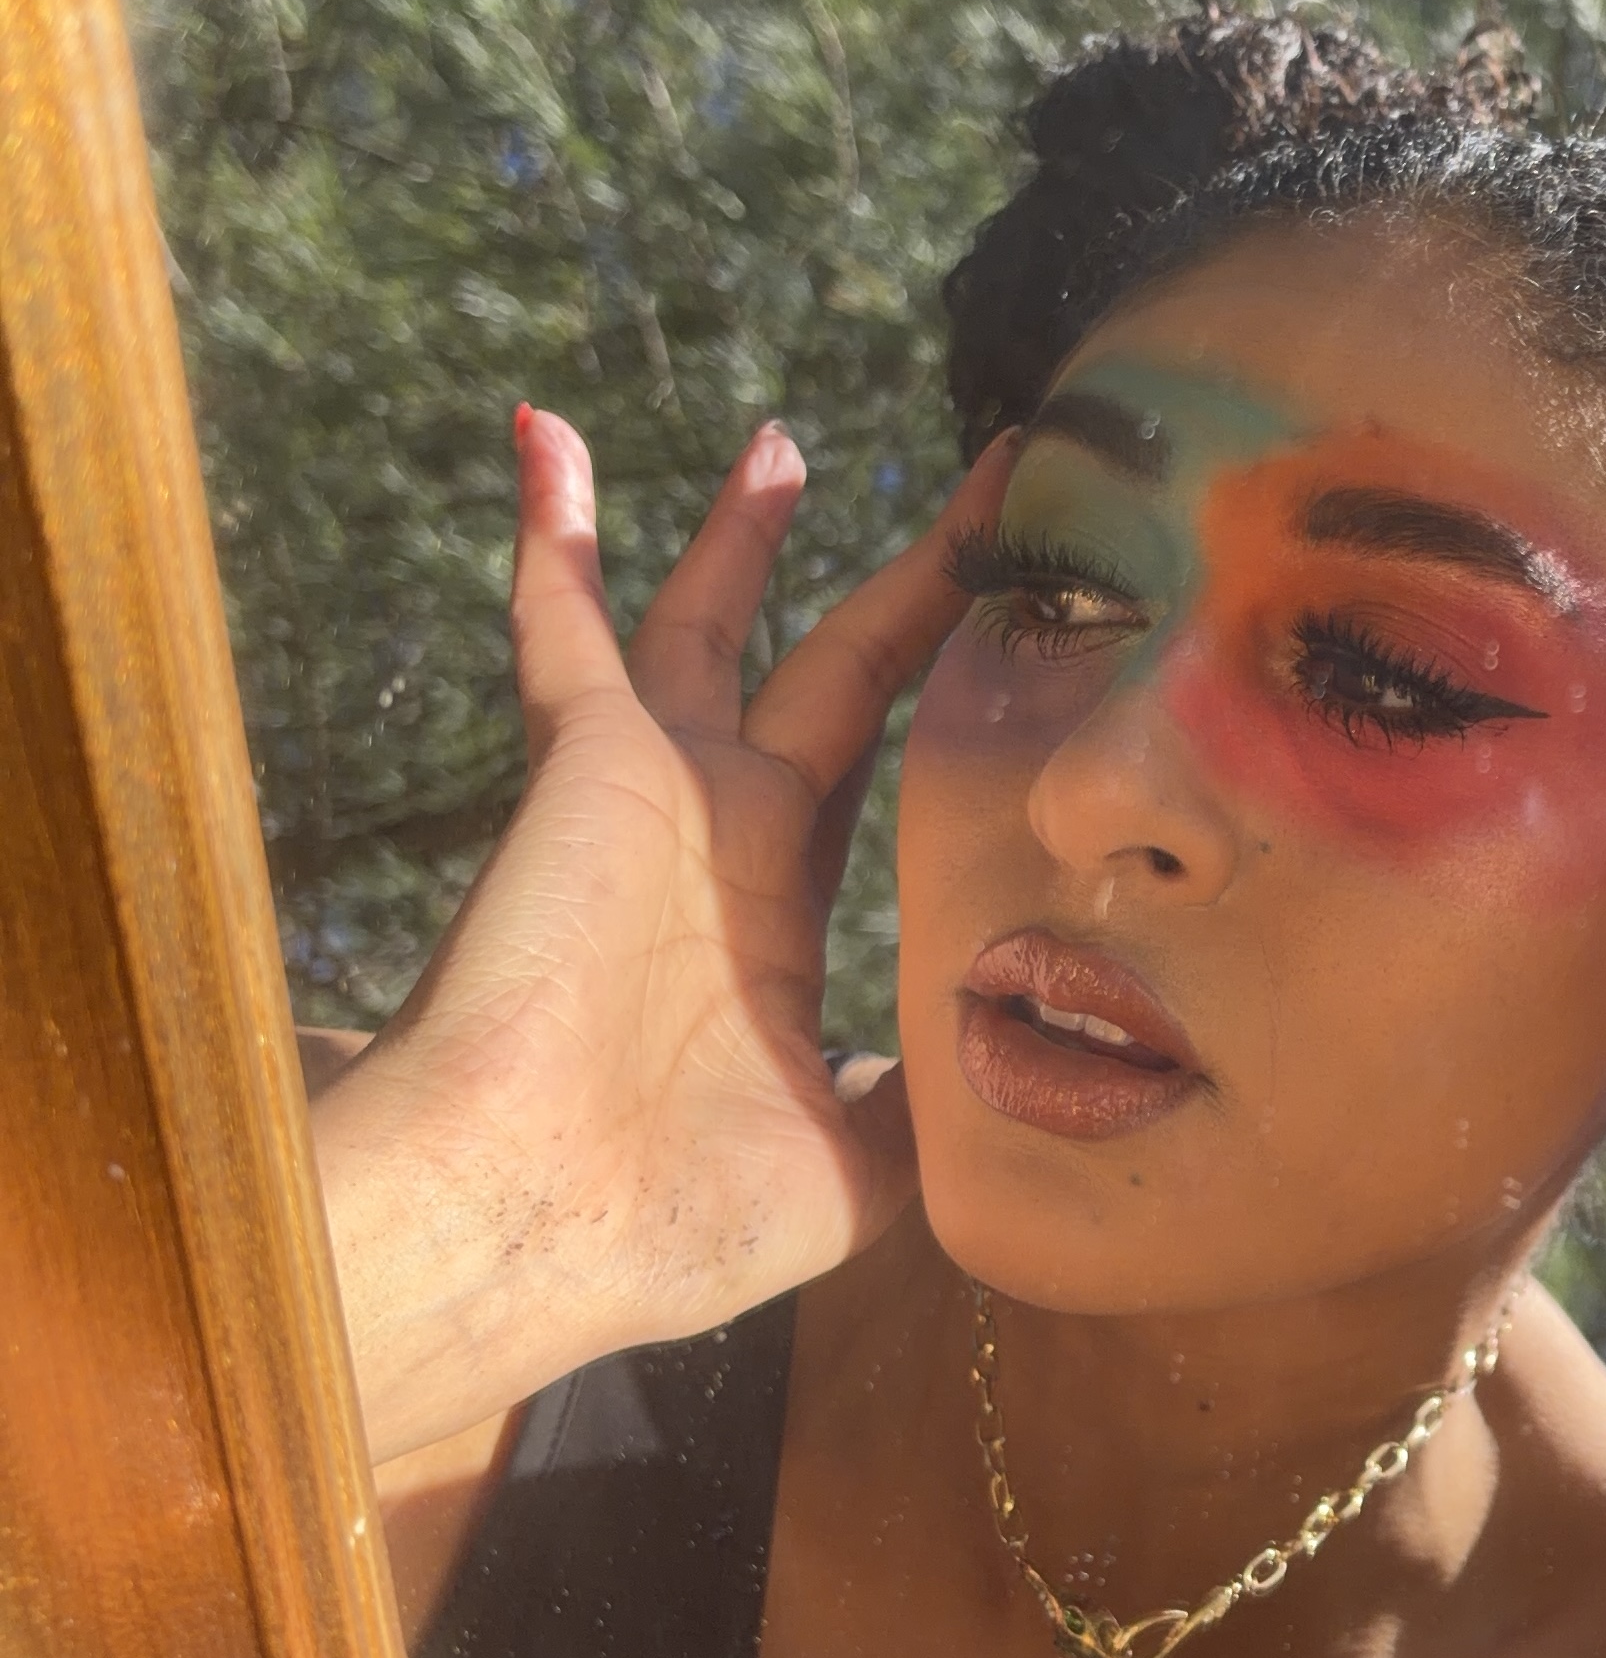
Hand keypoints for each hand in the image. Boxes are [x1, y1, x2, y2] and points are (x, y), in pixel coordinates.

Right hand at [317, 408, 1009, 1460]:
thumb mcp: (857, 1167)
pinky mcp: (590, 763)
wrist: (529, 1221)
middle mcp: (721, 842)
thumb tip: (1011, 1069)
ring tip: (783, 440)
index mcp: (775, 923)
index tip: (1025, 629)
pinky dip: (550, 533)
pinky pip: (564, 626)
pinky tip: (546, 436)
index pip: (877, 783)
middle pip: (835, 676)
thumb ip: (927, 1100)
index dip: (947, 709)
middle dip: (907, 586)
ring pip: (709, 627)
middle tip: (986, 486)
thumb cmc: (670, 1220)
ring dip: (741, 536)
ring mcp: (656, 795)